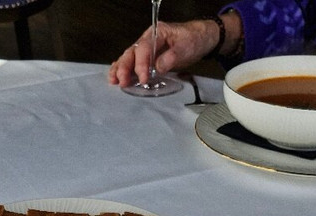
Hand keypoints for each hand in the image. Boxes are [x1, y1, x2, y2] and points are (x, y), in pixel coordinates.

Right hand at [108, 18, 227, 86]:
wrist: (201, 38)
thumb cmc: (194, 39)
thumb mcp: (187, 47)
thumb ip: (172, 57)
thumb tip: (158, 67)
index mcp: (157, 33)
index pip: (144, 49)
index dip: (141, 65)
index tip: (143, 78)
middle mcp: (147, 40)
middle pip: (131, 53)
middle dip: (124, 68)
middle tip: (122, 82)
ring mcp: (146, 49)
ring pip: (128, 58)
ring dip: (120, 69)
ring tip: (114, 81)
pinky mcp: (148, 58)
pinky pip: (133, 63)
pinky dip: (124, 70)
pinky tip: (116, 77)